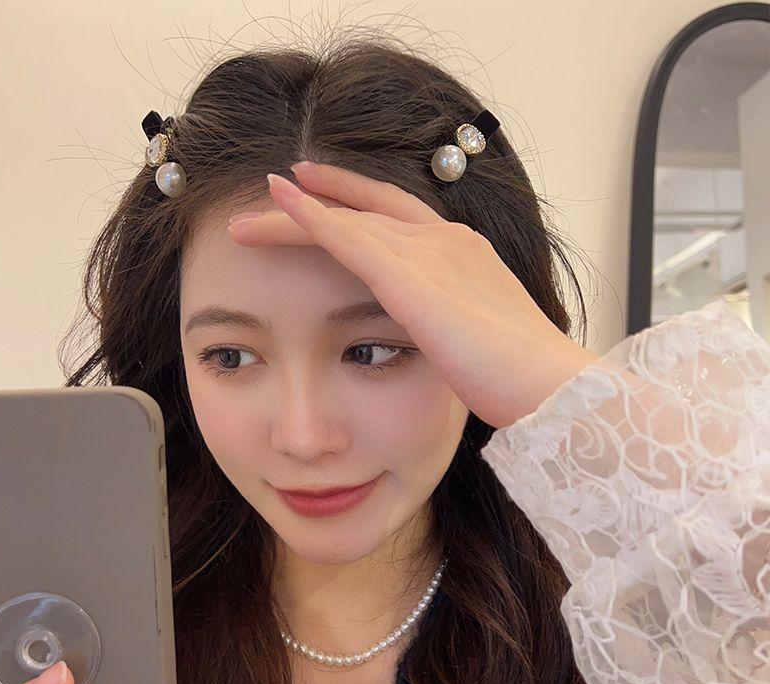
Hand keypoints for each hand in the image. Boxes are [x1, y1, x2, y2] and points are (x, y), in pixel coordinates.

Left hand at [227, 162, 598, 428]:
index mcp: (462, 254)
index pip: (398, 215)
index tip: (323, 193)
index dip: (357, 201)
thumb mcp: (478, 340)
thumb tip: (437, 341)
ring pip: (346, 219)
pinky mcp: (407, 276)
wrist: (545, 383)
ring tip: (248, 215)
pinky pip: (345, 235)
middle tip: (278, 189)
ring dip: (293, 212)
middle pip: (365, 210)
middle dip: (318, 198)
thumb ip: (450, 327)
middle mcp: (443, 240)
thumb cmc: (519, 376)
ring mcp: (427, 253)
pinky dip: (308, 216)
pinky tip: (277, 202)